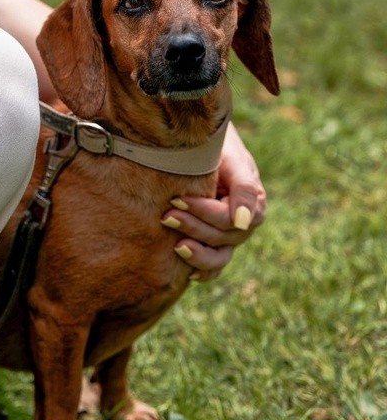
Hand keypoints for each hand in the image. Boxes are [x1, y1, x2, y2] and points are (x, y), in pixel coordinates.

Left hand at [162, 123, 265, 281]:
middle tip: (165, 217)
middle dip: (192, 227)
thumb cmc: (217, 147)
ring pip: (219, 256)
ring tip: (175, 246)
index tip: (175, 199)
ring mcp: (231, 236)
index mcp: (253, 201)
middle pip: (220, 236)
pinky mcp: (217, 243)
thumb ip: (243, 188)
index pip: (226, 217)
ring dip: (197, 254)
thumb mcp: (232, 160)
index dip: (201, 211)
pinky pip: (215, 265)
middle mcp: (244, 223)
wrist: (202, 144)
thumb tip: (242, 223)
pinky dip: (204, 271)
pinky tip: (188, 275)